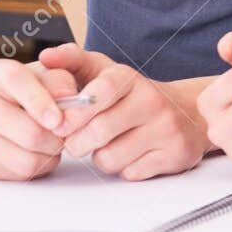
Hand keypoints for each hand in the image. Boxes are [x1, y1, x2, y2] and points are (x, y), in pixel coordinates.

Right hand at [0, 59, 78, 180]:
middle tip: (63, 134)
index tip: (59, 120)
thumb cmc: (15, 94)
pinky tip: (31, 153)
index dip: (43, 103)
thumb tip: (72, 99)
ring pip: (27, 160)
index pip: (18, 82)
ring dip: (48, 156)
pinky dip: (34, 167)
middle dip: (58, 138)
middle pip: (31, 133)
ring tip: (48, 143)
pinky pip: (16, 175)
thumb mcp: (39, 76)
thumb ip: (59, 81)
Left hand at [36, 43, 209, 180]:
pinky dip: (124, 169)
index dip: (74, 113)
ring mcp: (167, 128)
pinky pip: (131, 173)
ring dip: (101, 158)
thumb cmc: (133, 95)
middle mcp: (153, 100)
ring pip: (111, 158)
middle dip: (77, 143)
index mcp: (131, 78)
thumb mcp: (106, 72)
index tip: (58, 125)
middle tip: (75, 142)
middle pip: (99, 131)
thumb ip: (73, 62)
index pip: (100, 91)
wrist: (187, 112)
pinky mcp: (176, 154)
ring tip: (108, 146)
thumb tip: (45, 57)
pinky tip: (131, 155)